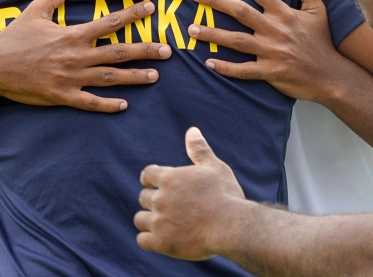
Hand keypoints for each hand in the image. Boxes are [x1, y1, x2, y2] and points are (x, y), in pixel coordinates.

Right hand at [0, 0, 171, 112]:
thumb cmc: (14, 37)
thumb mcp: (36, 9)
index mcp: (72, 34)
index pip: (110, 22)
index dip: (133, 15)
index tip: (151, 8)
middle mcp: (76, 56)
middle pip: (118, 52)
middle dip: (145, 50)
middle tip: (167, 50)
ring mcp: (71, 78)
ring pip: (111, 78)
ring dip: (135, 77)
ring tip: (156, 76)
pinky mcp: (62, 96)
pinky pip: (90, 102)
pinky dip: (108, 105)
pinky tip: (124, 104)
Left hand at [135, 128, 244, 260]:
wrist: (232, 226)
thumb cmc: (226, 195)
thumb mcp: (215, 167)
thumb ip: (199, 150)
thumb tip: (191, 130)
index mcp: (170, 178)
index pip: (147, 175)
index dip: (149, 179)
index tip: (153, 185)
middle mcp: (160, 198)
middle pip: (143, 197)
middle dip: (152, 201)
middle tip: (167, 207)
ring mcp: (159, 221)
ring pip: (140, 219)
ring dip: (148, 221)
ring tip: (162, 225)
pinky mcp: (161, 242)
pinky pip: (142, 240)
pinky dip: (148, 240)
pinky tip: (159, 240)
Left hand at [186, 0, 346, 102]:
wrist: (332, 75)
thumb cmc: (321, 40)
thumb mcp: (316, 9)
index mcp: (284, 13)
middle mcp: (276, 30)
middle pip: (241, 12)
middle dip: (216, 1)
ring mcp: (272, 52)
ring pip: (237, 42)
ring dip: (213, 35)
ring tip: (192, 30)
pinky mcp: (270, 72)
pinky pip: (244, 70)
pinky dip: (226, 68)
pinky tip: (208, 62)